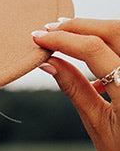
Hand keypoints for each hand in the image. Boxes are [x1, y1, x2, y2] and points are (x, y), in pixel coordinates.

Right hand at [32, 19, 119, 150]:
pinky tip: (93, 58)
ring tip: (68, 36)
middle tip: (51, 29)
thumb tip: (49, 62)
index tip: (38, 38)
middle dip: (80, 25)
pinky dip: (110, 45)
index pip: (93, 49)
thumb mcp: (96, 124)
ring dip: (96, 30)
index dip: (63, 39)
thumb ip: (74, 88)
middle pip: (114, 29)